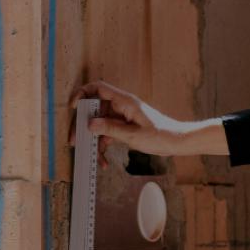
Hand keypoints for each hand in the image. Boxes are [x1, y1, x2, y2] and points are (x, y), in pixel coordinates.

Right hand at [67, 79, 186, 169]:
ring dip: (94, 140)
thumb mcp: (133, 135)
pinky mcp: (124, 127)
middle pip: (94, 110)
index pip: (98, 88)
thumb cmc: (160, 135)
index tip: (73, 107)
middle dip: (83, 126)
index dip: (83, 93)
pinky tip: (104, 161)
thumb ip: (110, 129)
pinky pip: (108, 133)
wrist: (176, 142)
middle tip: (75, 141)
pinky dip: (104, 145)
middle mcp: (121, 106)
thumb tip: (90, 124)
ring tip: (93, 157)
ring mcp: (122, 117)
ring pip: (99, 124)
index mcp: (124, 101)